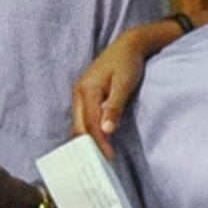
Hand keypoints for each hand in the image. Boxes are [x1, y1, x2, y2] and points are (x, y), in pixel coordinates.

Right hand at [73, 26, 160, 147]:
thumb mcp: (124, 83)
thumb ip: (115, 106)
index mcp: (86, 90)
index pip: (89, 122)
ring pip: (78, 123)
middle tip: (100, 162)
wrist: (128, 45)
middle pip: (78, 126)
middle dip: (89, 145)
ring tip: (98, 155)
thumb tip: (107, 130)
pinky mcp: (85, 95)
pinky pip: (83, 117)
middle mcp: (78, 92)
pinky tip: (96, 140)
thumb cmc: (128, 62)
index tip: (108, 156)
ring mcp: (80, 94)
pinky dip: (88, 131)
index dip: (97, 141)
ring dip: (87, 140)